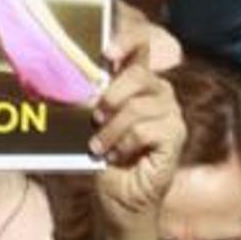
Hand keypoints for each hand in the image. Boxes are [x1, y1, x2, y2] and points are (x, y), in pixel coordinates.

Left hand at [90, 42, 184, 225]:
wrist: (117, 199)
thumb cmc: (103, 156)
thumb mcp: (91, 120)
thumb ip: (90, 95)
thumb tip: (64, 75)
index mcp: (138, 81)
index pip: (141, 45)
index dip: (127, 40)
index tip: (106, 52)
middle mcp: (160, 92)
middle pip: (139, 74)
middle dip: (111, 95)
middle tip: (95, 117)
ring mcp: (171, 114)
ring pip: (138, 106)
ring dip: (111, 129)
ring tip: (99, 145)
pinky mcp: (176, 137)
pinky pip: (145, 130)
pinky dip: (123, 144)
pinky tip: (116, 156)